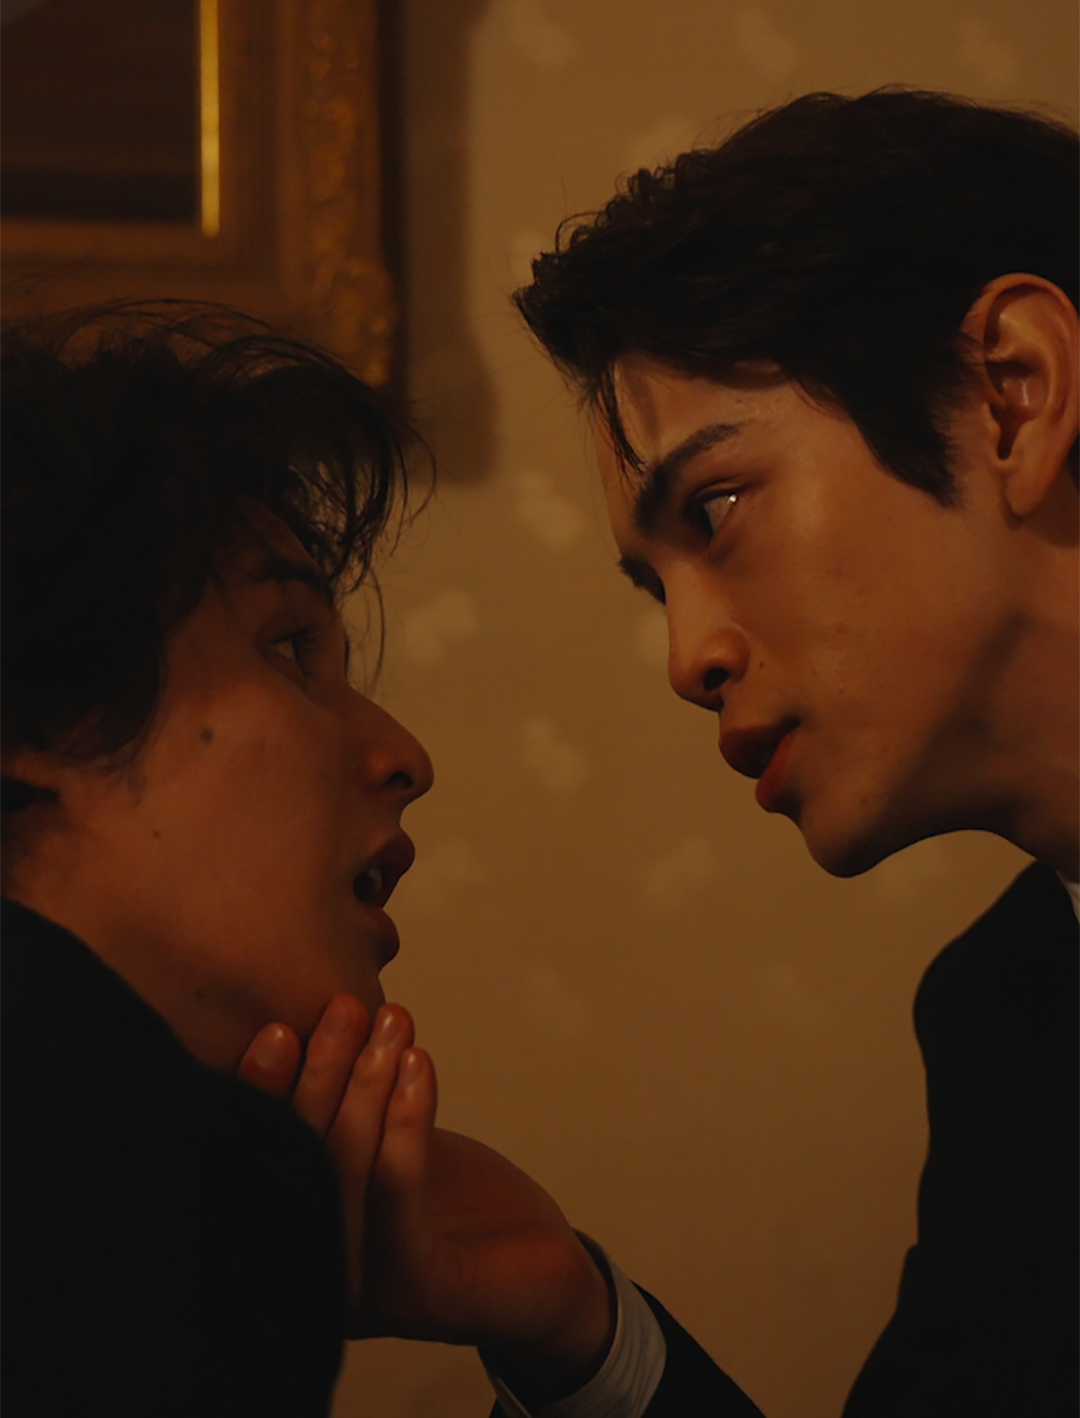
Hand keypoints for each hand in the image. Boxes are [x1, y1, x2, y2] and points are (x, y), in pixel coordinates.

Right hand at [240, 1000, 614, 1403]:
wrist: (539, 1274)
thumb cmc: (454, 1205)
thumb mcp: (385, 1146)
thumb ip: (344, 1108)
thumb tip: (307, 1022)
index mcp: (296, 1232)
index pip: (261, 1154)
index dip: (260, 1090)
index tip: (277, 1025)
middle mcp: (313, 1272)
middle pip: (298, 1157)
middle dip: (320, 1071)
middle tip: (346, 1008)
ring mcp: (360, 1289)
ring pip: (345, 1168)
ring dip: (366, 1082)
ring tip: (393, 1020)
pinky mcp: (416, 1288)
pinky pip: (398, 1188)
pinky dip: (406, 1119)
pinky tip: (418, 1065)